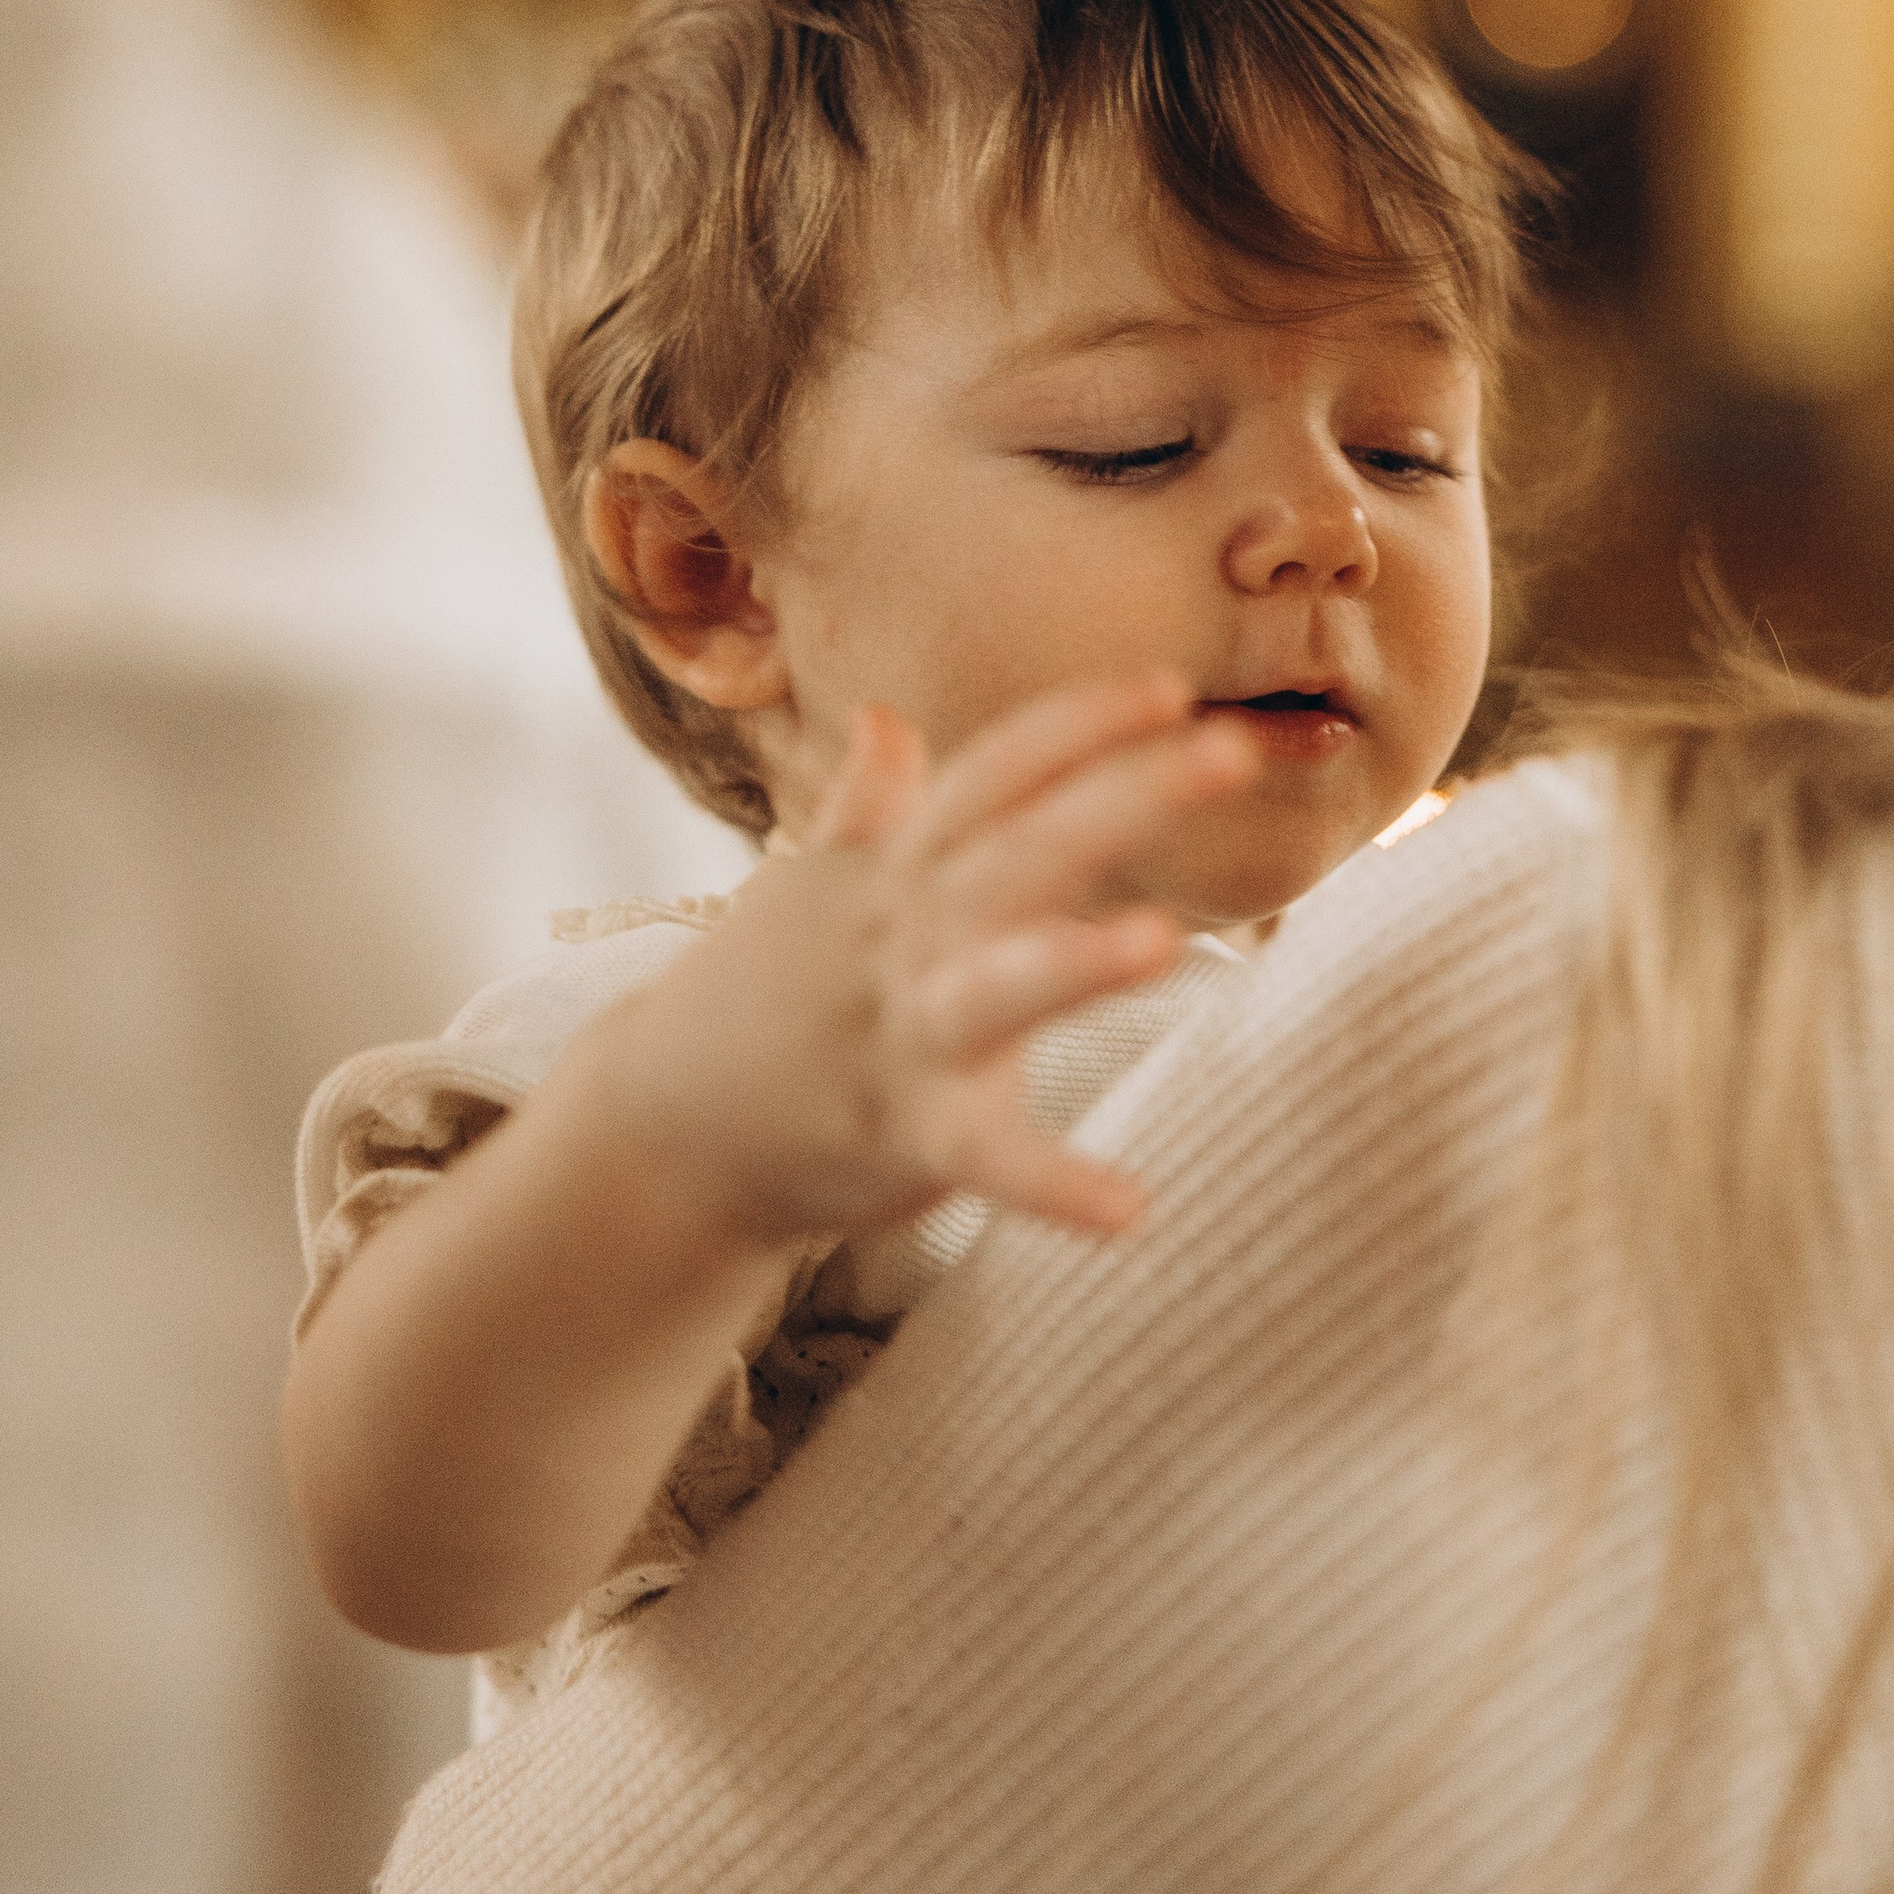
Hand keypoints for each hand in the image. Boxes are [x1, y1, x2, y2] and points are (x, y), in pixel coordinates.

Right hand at [544, 675, 1260, 1260]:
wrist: (663, 1127)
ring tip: (1165, 938)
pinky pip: (989, 1161)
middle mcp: (904, 932)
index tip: (1170, 685)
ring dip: (1076, 960)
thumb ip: (865, 808)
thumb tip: (889, 720)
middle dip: (1126, 795)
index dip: (1077, 724)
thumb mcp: (812, 890)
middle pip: (1024, 847)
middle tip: (1231, 749)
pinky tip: (1132, 1208)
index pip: (995, 772)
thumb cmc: (762, 994)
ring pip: (998, 987)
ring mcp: (903, 1033)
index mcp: (897, 867)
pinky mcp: (907, 1136)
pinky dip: (1056, 1185)